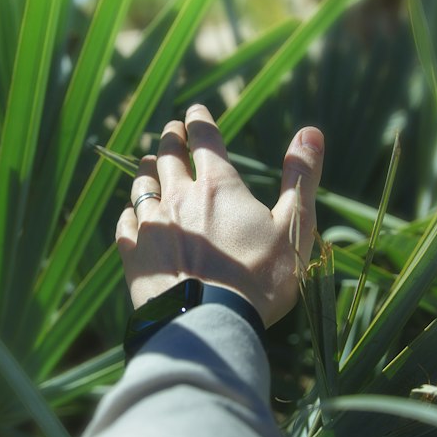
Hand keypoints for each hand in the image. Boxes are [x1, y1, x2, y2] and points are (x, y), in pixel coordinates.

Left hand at [115, 104, 324, 327]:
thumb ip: (301, 179)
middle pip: (168, 156)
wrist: (209, 325)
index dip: (200, 121)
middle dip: (172, 138)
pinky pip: (125, 225)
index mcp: (218, 186)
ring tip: (148, 164)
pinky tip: (132, 215)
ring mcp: (152, 226)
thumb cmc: (259, 279)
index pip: (205, 139)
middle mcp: (179, 197)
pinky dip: (130, 214)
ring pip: (142, 186)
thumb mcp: (294, 227)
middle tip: (173, 130)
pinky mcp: (134, 257)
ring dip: (146, 171)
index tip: (196, 111)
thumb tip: (311, 130)